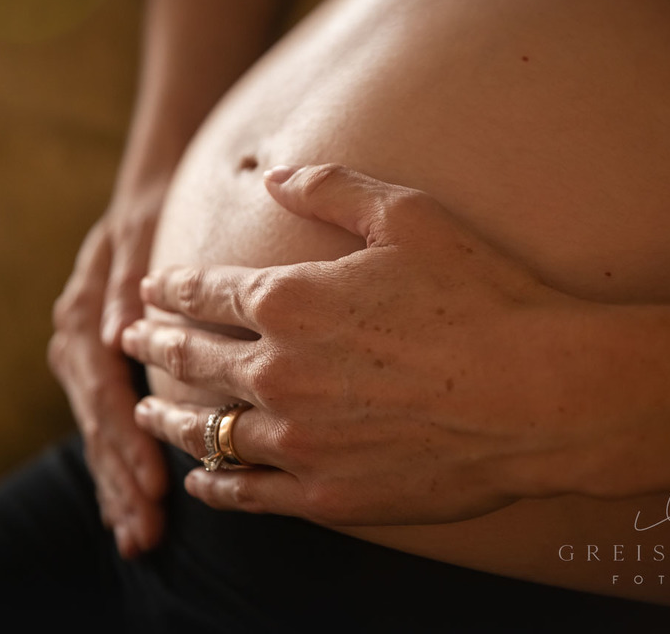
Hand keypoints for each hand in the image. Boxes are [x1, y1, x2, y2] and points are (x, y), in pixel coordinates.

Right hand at [49, 216, 166, 556]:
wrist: (141, 192)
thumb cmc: (148, 209)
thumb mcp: (138, 231)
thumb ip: (127, 282)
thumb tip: (116, 335)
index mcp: (81, 318)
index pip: (104, 393)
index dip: (127, 441)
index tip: (154, 482)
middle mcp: (74, 345)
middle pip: (97, 426)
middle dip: (121, 483)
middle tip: (146, 533)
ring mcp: (81, 362)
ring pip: (98, 434)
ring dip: (116, 487)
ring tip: (138, 536)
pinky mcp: (96, 371)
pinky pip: (103, 425)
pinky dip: (113, 466)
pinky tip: (123, 507)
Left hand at [125, 164, 594, 526]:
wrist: (540, 392)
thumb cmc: (481, 295)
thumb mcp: (406, 216)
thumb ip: (329, 188)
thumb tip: (270, 175)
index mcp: (290, 300)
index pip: (206, 292)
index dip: (172, 289)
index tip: (152, 289)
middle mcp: (278, 370)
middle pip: (193, 359)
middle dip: (154, 346)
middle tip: (129, 342)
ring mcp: (298, 437)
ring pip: (208, 431)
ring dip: (171, 420)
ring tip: (147, 414)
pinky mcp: (326, 493)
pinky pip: (248, 494)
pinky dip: (216, 486)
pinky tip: (202, 481)